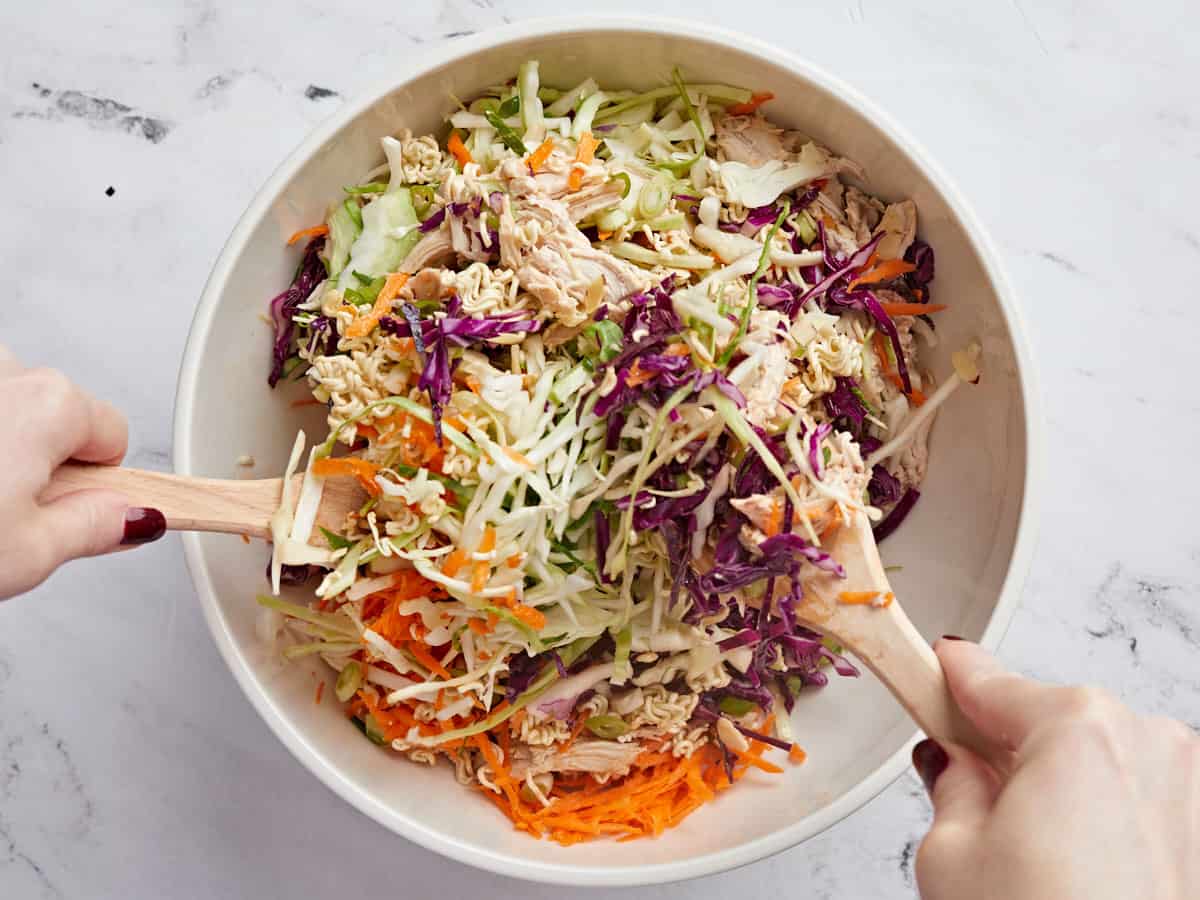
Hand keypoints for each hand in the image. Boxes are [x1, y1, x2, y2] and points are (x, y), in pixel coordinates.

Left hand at [0, 346, 162, 599]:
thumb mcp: (30, 552)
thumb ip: (95, 528)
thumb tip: (139, 517)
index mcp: (52, 403)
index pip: (114, 435)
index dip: (97, 481)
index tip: (67, 510)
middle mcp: (7, 368)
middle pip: (56, 415)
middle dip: (38, 460)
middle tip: (2, 514)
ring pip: (7, 403)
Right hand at [913, 638, 1198, 899]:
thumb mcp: (950, 856)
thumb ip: (951, 786)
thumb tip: (954, 765)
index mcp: (1077, 728)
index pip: (987, 678)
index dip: (944, 678)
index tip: (930, 669)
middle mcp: (1149, 741)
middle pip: (1049, 719)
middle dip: (1007, 750)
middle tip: (973, 807)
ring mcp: (1191, 788)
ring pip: (1100, 759)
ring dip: (1063, 787)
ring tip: (1036, 862)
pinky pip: (1142, 799)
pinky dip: (1108, 821)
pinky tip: (1080, 873)